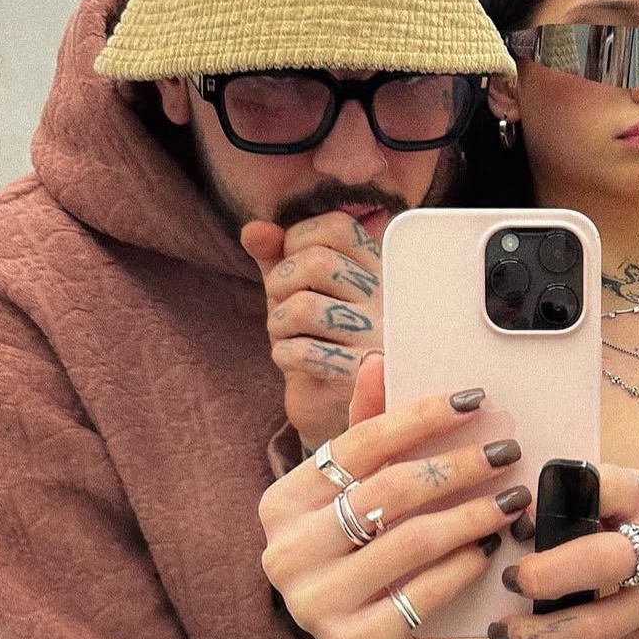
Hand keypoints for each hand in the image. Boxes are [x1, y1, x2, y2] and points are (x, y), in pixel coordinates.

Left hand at [241, 211, 385, 451]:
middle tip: (281, 305)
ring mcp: (377, 339)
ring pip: (304, 308)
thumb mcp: (298, 291)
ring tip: (286, 336)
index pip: (337, 227)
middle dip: (281, 281)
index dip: (298, 238)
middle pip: (318, 263)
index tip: (290, 263)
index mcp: (378, 269)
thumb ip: (276, 256)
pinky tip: (291, 359)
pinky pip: (303, 352)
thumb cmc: (320, 341)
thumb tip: (253, 230)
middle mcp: (385, 300)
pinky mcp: (360, 378)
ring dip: (278, 323)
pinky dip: (283, 353)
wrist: (339, 411)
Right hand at [258, 355, 531, 638]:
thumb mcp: (359, 497)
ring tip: (513, 498)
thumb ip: (368, 434)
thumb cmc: (366, 559)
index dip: (419, 417)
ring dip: (474, 514)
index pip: (358, 444)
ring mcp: (314, 600)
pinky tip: (492, 547)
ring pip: (413, 540)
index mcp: (282, 502)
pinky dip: (464, 565)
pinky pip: (423, 592)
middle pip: (389, 490)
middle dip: (459, 464)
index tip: (474, 400)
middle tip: (508, 450)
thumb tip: (376, 361)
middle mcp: (285, 550)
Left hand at [485, 465, 638, 638]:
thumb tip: (513, 524)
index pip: (600, 486)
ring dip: (539, 634)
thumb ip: (590, 507)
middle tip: (509, 580)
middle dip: (546, 575)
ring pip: (597, 625)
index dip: (551, 503)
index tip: (518, 523)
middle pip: (601, 561)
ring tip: (500, 633)